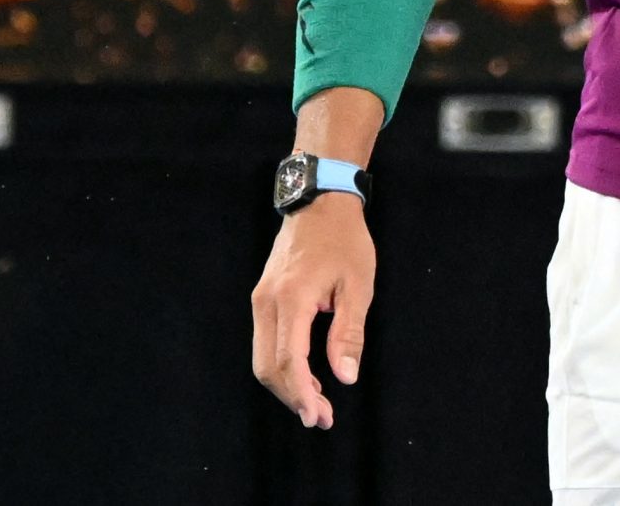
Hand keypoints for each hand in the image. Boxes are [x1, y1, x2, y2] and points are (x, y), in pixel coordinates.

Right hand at [249, 192, 373, 429]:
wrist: (321, 201)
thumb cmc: (345, 241)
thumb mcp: (358, 286)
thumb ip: (348, 334)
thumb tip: (344, 377)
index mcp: (292, 299)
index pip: (288, 360)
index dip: (301, 394)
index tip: (318, 417)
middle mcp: (267, 302)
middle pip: (267, 366)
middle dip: (292, 397)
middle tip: (322, 419)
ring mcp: (261, 299)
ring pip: (262, 357)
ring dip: (286, 385)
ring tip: (318, 404)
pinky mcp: (263, 298)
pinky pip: (266, 342)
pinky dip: (283, 366)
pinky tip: (308, 378)